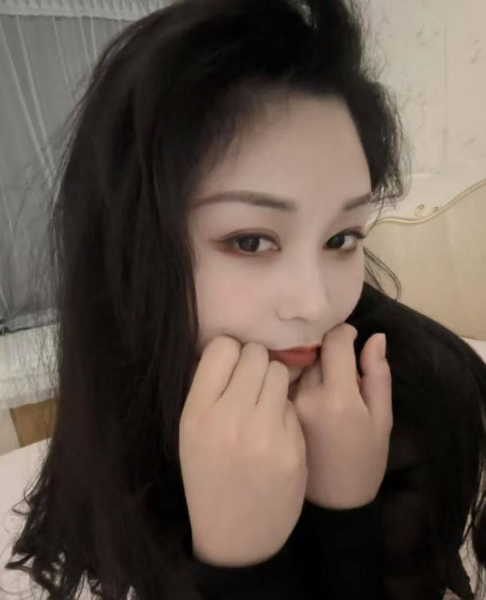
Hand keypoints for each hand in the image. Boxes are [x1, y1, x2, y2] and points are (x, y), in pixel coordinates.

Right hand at [179, 336, 307, 566]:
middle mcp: (229, 418)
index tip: (232, 366)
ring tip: (265, 404)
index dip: (230, 353)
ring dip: (274, 382)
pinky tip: (277, 431)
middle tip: (252, 384)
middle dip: (256, 364)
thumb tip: (231, 346)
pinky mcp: (292, 448)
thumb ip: (208, 390)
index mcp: (197, 413)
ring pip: (280, 372)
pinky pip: (293, 404)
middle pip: (256, 354)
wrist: (235, 537)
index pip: (222, 348)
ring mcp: (264, 434)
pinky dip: (286, 411)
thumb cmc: (210, 476)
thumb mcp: (191, 434)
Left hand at [290, 323, 392, 508]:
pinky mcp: (268, 415)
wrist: (334, 503)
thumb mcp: (382, 419)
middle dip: (325, 352)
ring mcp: (283, 406)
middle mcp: (305, 397)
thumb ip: (377, 375)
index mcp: (338, 398)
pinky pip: (279, 384)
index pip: (333, 342)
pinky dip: (289, 381)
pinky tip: (301, 397)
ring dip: (306, 365)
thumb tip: (375, 337)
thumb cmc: (364, 460)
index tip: (348, 338)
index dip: (343, 333)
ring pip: (293, 365)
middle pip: (312, 351)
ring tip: (319, 384)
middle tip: (336, 368)